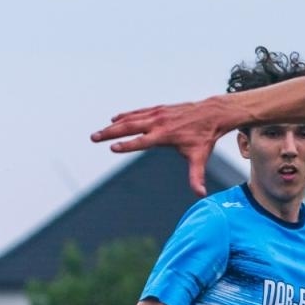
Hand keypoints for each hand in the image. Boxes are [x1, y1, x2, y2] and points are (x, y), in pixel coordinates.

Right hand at [92, 97, 228, 194]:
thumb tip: (200, 195)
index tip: (112, 148)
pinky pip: (138, 112)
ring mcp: (157, 114)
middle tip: (94, 138)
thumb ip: (196, 176)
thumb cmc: (204, 137)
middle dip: (110, 133)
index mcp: (165, 135)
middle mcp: (158, 122)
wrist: (211, 113)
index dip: (127, 145)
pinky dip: (125, 115)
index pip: (142, 141)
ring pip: (130, 119)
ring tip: (98, 132)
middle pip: (129, 127)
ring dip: (113, 125)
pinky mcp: (158, 109)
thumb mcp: (200, 157)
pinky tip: (114, 119)